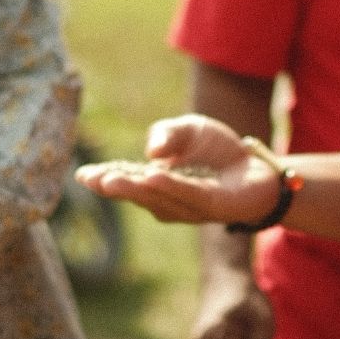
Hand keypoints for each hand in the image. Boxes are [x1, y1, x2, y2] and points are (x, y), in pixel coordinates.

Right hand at [73, 114, 280, 225]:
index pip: (124, 182)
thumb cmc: (217, 152)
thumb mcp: (189, 130)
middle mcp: (165, 201)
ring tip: (112, 179)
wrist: (256, 167)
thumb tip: (152, 151)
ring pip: (158, 196)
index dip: (103, 179)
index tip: (82, 175)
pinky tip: (153, 176)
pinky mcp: (213, 206)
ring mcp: (187, 208)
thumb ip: (168, 134)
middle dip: (113, 186)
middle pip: (136, 193)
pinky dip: (170, 185)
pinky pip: (189, 194)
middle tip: (92, 179)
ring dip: (135, 187)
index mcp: (153, 185)